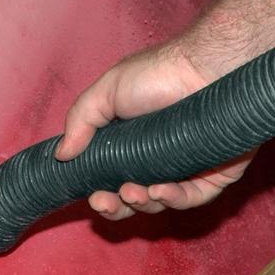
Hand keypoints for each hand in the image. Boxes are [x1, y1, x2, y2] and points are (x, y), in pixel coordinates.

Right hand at [54, 41, 256, 220]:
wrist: (205, 67)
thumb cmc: (160, 72)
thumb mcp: (108, 91)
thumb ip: (81, 121)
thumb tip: (61, 155)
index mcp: (131, 142)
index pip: (111, 179)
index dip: (101, 194)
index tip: (91, 195)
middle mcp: (158, 158)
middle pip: (133, 199)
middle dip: (116, 208)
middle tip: (104, 201)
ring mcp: (186, 168)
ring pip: (160, 203)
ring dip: (142, 203)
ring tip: (132, 191)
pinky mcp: (214, 174)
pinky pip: (192, 198)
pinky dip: (174, 200)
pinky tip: (160, 192)